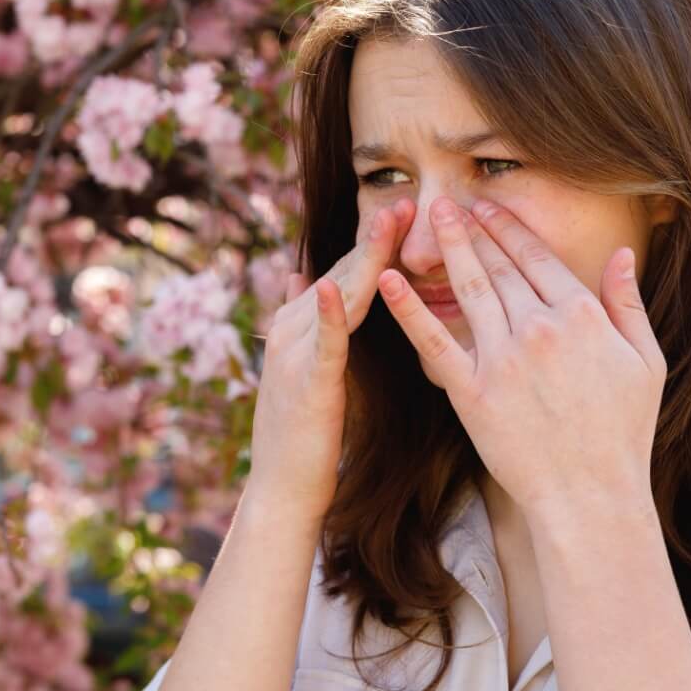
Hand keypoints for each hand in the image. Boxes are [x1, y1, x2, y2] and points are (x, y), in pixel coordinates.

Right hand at [244, 197, 414, 522]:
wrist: (281, 490)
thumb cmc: (306, 439)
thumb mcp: (312, 373)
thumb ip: (319, 329)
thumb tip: (314, 282)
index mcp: (299, 327)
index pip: (343, 273)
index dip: (374, 243)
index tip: (408, 212)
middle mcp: (290, 330)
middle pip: (341, 273)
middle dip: (375, 238)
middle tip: (409, 200)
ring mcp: (293, 353)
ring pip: (336, 295)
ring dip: (363, 257)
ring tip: (388, 221)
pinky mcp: (304, 383)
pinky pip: (321, 343)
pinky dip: (329, 313)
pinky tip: (337, 286)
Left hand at [375, 196, 663, 514]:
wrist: (590, 495)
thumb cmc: (623, 434)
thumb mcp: (646, 362)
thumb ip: (628, 304)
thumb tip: (623, 254)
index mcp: (582, 316)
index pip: (537, 259)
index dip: (509, 230)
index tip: (488, 207)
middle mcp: (540, 328)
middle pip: (499, 267)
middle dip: (473, 229)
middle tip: (448, 202)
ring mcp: (503, 360)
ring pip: (468, 290)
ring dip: (447, 248)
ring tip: (427, 217)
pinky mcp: (472, 393)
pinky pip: (433, 344)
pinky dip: (408, 310)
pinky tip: (386, 280)